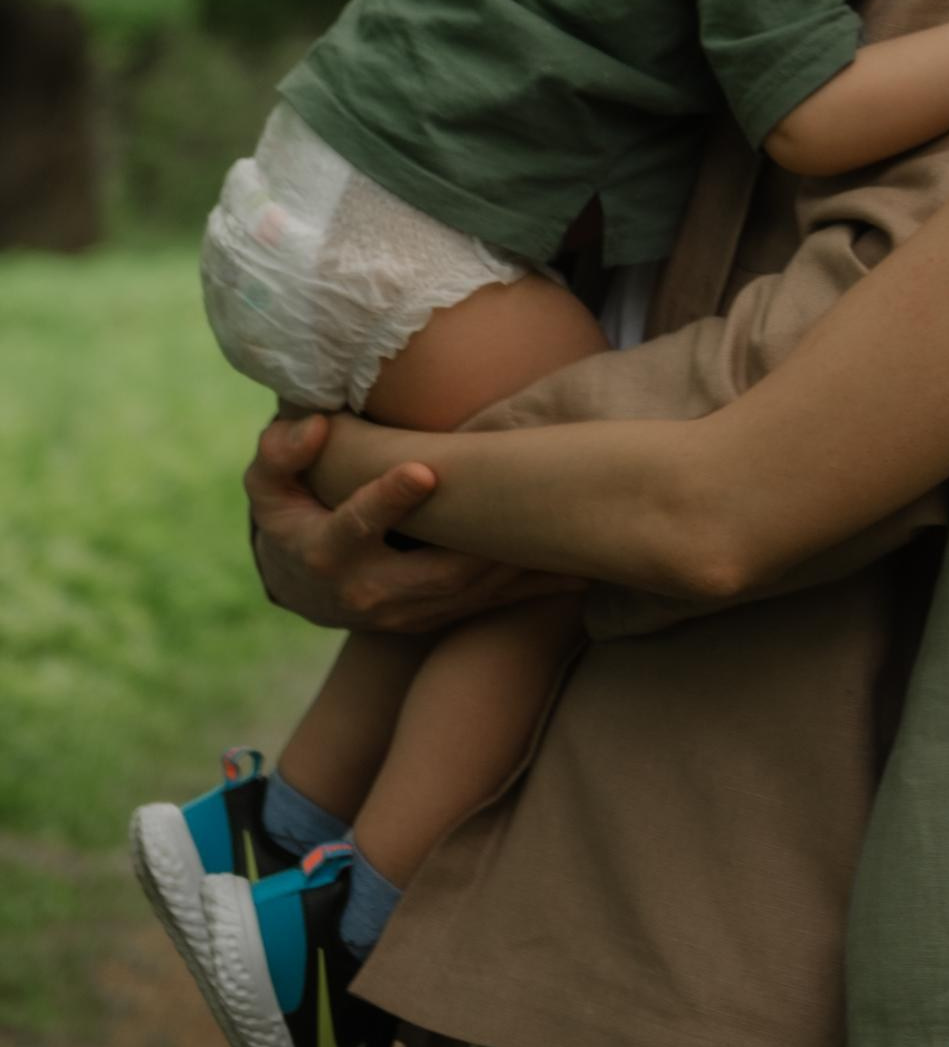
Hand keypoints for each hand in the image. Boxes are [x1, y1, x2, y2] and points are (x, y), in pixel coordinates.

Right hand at [245, 413, 553, 635]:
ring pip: (470, 595)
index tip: (423, 470)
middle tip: (528, 507)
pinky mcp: (437, 620)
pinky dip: (533, 590)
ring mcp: (407, 613)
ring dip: (518, 567)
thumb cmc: (292, 513)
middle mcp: (369, 593)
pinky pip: (489, 608)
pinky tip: (579, 569)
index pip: (355, 527)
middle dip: (482, 546)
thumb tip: (313, 427)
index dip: (387, 501)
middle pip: (433, 574)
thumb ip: (282, 454)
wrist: (306, 583)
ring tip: (567, 533)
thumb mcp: (270, 484)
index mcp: (327, 552)